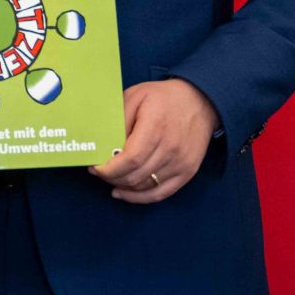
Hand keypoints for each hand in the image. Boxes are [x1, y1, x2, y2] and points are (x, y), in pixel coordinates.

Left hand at [89, 79, 220, 203]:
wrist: (199, 102)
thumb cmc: (163, 98)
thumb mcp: (135, 97)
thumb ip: (118, 120)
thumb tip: (103, 143)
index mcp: (156, 127)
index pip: (130, 159)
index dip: (109, 169)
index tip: (95, 167)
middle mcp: (171, 148)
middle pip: (135, 175)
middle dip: (111, 177)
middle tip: (98, 172)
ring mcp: (181, 162)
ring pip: (145, 186)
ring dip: (123, 186)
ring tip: (110, 178)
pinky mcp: (187, 172)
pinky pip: (161, 193)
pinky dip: (140, 197)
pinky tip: (123, 192)